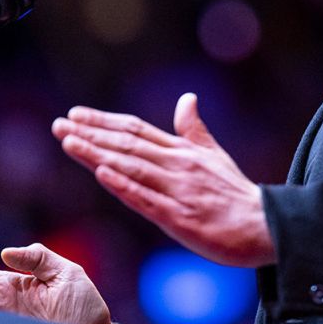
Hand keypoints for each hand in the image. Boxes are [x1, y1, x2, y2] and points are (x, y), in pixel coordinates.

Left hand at [53, 93, 274, 267]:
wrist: (263, 225)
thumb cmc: (235, 193)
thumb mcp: (214, 155)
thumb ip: (194, 129)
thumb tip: (186, 98)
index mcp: (182, 151)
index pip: (136, 130)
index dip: (104, 121)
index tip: (76, 115)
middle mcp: (176, 165)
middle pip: (127, 144)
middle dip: (90, 134)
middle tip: (59, 125)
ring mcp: (177, 191)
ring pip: (130, 167)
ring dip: (97, 153)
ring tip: (69, 142)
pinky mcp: (179, 217)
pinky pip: (145, 199)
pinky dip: (123, 185)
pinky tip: (101, 174)